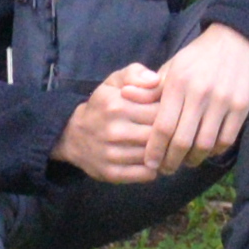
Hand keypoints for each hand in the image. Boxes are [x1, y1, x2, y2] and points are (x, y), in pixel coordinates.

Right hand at [56, 65, 167, 184]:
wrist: (73, 135)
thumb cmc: (103, 105)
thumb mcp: (114, 82)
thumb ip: (135, 73)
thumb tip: (156, 80)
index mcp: (117, 104)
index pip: (160, 109)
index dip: (171, 110)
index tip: (173, 111)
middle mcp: (114, 130)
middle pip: (159, 134)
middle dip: (170, 133)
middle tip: (175, 131)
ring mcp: (112, 154)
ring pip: (154, 155)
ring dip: (164, 152)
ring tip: (166, 146)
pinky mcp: (111, 173)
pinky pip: (145, 174)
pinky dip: (154, 169)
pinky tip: (153, 160)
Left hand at [149, 19, 248, 167]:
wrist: (237, 39)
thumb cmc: (198, 57)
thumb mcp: (172, 67)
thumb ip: (150, 88)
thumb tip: (124, 96)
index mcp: (178, 83)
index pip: (162, 127)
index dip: (155, 150)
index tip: (150, 163)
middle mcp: (200, 93)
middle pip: (182, 141)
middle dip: (171, 161)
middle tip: (166, 169)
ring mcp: (222, 100)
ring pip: (204, 144)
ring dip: (193, 159)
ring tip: (186, 162)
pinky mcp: (241, 106)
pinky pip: (226, 140)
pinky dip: (214, 151)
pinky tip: (206, 151)